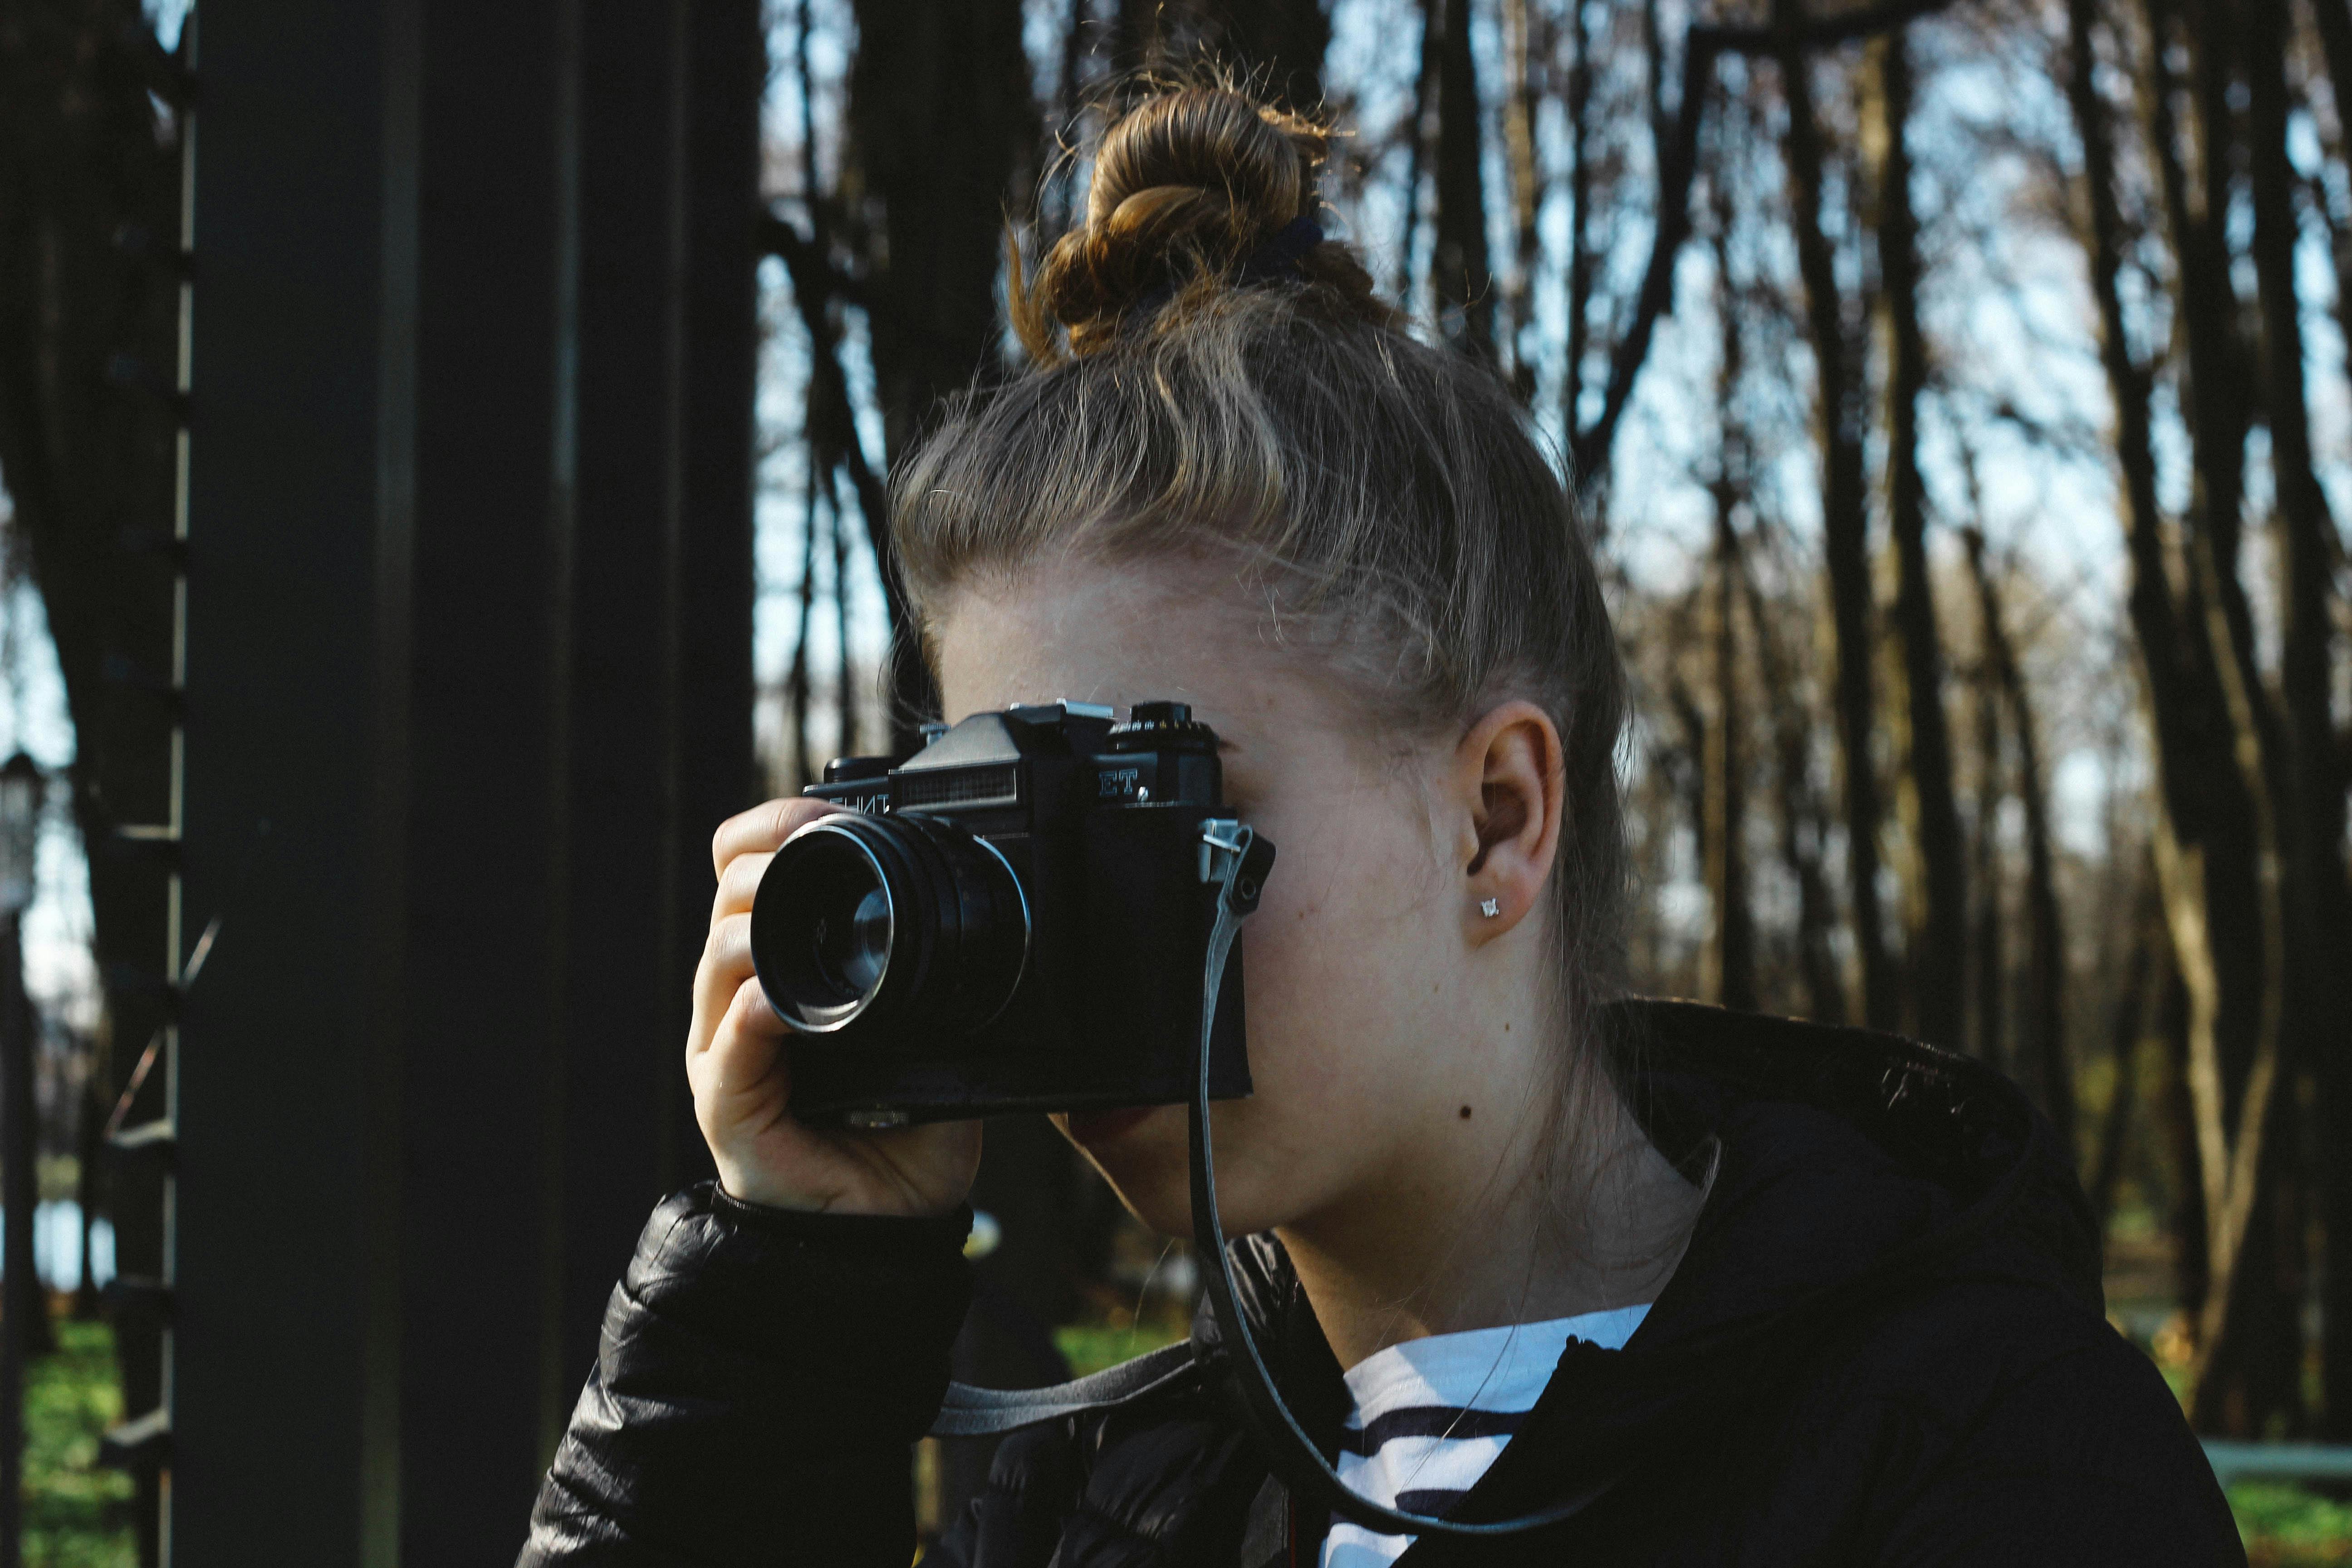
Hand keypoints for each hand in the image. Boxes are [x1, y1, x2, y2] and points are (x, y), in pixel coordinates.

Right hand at [688, 798, 980, 1216]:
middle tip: (816, 842)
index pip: (747, 877)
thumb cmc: (904, 1131)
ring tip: (795, 907)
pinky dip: (755, 1015)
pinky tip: (778, 1000)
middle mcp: (741, 1006)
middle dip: (765, 860)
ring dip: (756, 925)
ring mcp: (728, 1054)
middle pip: (727, 903)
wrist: (888, 1226)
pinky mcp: (729, 1108)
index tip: (825, 814)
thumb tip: (973, 915)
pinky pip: (731, 1048)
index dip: (774, 832)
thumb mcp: (928, 1033)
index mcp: (781, 975)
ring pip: (720, 961)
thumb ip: (928, 980)